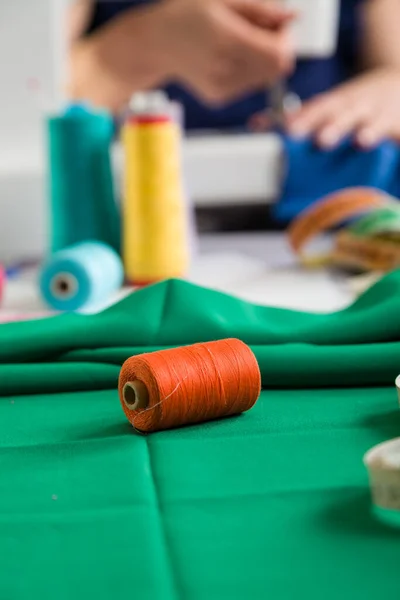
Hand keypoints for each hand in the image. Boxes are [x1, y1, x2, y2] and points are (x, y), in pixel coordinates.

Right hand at [161, 0, 295, 104]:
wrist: (156, 43)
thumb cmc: (187, 14)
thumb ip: (261, 8)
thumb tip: (292, 18)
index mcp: (228, 41)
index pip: (279, 55)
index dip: (285, 39)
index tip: (275, 26)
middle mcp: (225, 70)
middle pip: (275, 70)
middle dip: (275, 50)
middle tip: (257, 32)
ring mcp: (221, 88)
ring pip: (263, 79)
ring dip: (260, 61)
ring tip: (237, 43)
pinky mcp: (218, 98)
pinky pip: (247, 86)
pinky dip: (245, 71)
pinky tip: (225, 58)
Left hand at [286, 68, 399, 148]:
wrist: (395, 83)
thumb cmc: (351, 104)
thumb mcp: (325, 106)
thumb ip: (294, 118)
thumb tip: (254, 125)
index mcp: (335, 104)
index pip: (317, 110)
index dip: (303, 120)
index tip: (289, 132)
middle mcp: (356, 108)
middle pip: (344, 115)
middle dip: (333, 127)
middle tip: (321, 140)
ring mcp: (379, 116)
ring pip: (374, 123)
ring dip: (368, 132)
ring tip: (361, 141)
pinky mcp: (396, 127)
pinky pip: (395, 134)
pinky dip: (395, 139)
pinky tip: (394, 146)